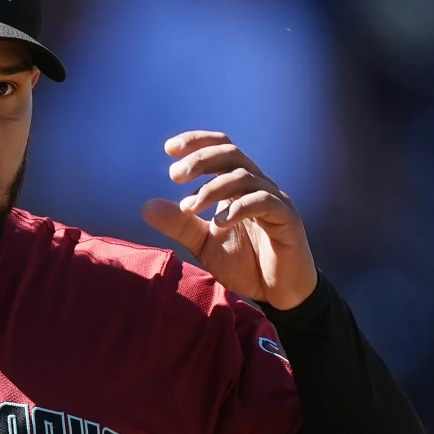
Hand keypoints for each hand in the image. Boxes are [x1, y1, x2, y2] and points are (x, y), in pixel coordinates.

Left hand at [141, 131, 317, 309]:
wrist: (276, 291)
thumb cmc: (244, 264)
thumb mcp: (203, 244)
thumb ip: (179, 225)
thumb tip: (146, 207)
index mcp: (237, 187)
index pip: (220, 150)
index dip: (197, 142)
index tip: (169, 148)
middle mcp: (257, 186)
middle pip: (231, 154)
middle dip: (201, 160)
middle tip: (174, 175)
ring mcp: (274, 200)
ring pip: (244, 177)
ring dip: (212, 188)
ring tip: (189, 207)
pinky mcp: (288, 218)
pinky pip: (264, 202)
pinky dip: (238, 209)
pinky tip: (218, 224)